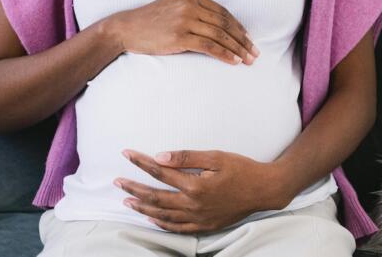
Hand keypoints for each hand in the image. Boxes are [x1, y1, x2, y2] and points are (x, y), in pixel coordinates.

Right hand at [103, 0, 259, 65]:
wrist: (126, 28)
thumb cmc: (150, 20)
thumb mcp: (174, 6)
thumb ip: (195, 10)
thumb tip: (218, 27)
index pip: (222, 12)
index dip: (238, 26)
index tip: (248, 38)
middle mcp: (190, 5)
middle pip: (225, 24)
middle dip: (242, 39)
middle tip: (254, 52)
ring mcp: (185, 20)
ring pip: (220, 36)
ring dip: (237, 49)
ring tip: (248, 60)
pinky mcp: (180, 36)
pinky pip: (209, 46)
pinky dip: (224, 54)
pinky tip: (234, 61)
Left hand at [113, 149, 288, 233]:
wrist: (264, 190)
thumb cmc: (242, 169)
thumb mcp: (216, 156)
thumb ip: (187, 157)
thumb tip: (160, 157)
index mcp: (195, 185)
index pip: (160, 172)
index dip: (141, 162)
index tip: (126, 154)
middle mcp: (193, 205)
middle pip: (156, 197)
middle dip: (134, 188)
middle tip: (117, 181)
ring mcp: (198, 218)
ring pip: (163, 215)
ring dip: (142, 207)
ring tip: (127, 200)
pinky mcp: (205, 225)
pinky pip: (177, 228)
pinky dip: (161, 223)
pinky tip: (152, 218)